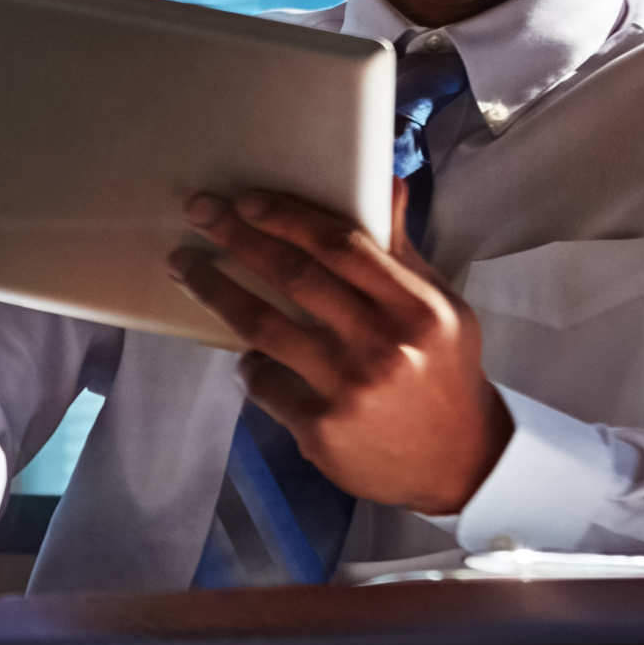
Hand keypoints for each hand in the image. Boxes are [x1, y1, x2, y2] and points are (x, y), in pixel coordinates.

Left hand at [172, 180, 513, 514]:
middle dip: (238, 238)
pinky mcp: (320, 429)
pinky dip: (248, 363)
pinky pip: (263, 381)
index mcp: (417, 307)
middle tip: (200, 212)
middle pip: (294, 277)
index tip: (247, 200)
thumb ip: (402, 249)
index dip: (288, 217)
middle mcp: (383, 345)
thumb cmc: (442, 371)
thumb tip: (385, 182)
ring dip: (215, 290)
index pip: (341, 245)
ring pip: (263, 327)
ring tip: (185, 266)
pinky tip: (245, 352)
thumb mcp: (439, 306)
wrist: (458, 462)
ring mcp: (348, 389)